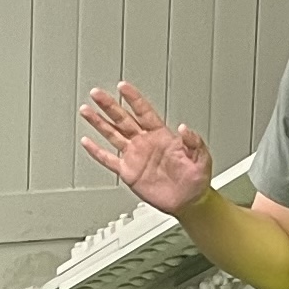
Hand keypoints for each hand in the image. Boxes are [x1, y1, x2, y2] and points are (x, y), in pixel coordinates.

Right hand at [79, 83, 216, 216]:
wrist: (189, 201)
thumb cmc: (196, 179)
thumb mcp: (202, 157)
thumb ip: (194, 141)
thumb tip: (185, 128)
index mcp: (161, 135)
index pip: (144, 111)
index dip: (133, 98)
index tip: (122, 87)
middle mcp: (145, 142)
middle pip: (123, 119)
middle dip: (109, 105)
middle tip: (97, 93)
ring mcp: (135, 156)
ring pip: (112, 134)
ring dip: (99, 123)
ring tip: (86, 110)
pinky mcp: (128, 172)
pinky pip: (109, 160)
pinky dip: (97, 151)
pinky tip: (87, 142)